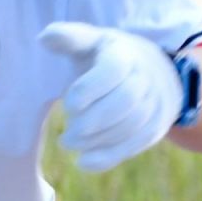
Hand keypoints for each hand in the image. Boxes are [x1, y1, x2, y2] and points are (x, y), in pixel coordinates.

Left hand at [40, 22, 183, 172]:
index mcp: (125, 53)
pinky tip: (84, 163)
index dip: (90, 89)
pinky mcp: (156, 126)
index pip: (114, 70)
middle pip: (126, 101)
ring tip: (68, 142)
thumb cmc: (106, 55)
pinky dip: (109, 157)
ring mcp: (155, 103)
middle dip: (94, 120)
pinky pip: (137, 144)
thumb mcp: (90, 40)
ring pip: (132, 126)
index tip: (68, 103)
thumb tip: (44, 37)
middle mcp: (146, 77)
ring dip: (98, 140)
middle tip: (66, 133)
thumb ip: (69, 38)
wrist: (156, 71)